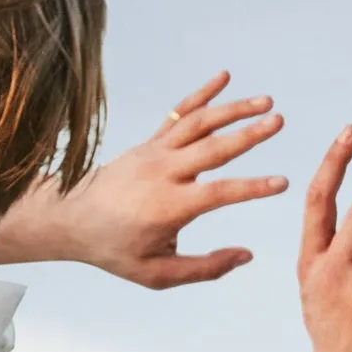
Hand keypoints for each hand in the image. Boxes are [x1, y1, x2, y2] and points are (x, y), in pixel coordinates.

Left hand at [0, 73, 288, 285]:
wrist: (70, 218)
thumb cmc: (114, 249)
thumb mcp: (156, 274)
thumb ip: (204, 268)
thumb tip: (246, 255)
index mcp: (168, 206)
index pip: (218, 193)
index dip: (252, 188)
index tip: (281, 183)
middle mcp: (163, 173)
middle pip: (213, 149)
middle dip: (248, 134)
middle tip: (278, 122)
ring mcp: (155, 152)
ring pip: (199, 124)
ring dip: (233, 109)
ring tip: (265, 102)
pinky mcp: (150, 143)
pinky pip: (179, 114)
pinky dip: (202, 94)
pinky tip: (224, 77)